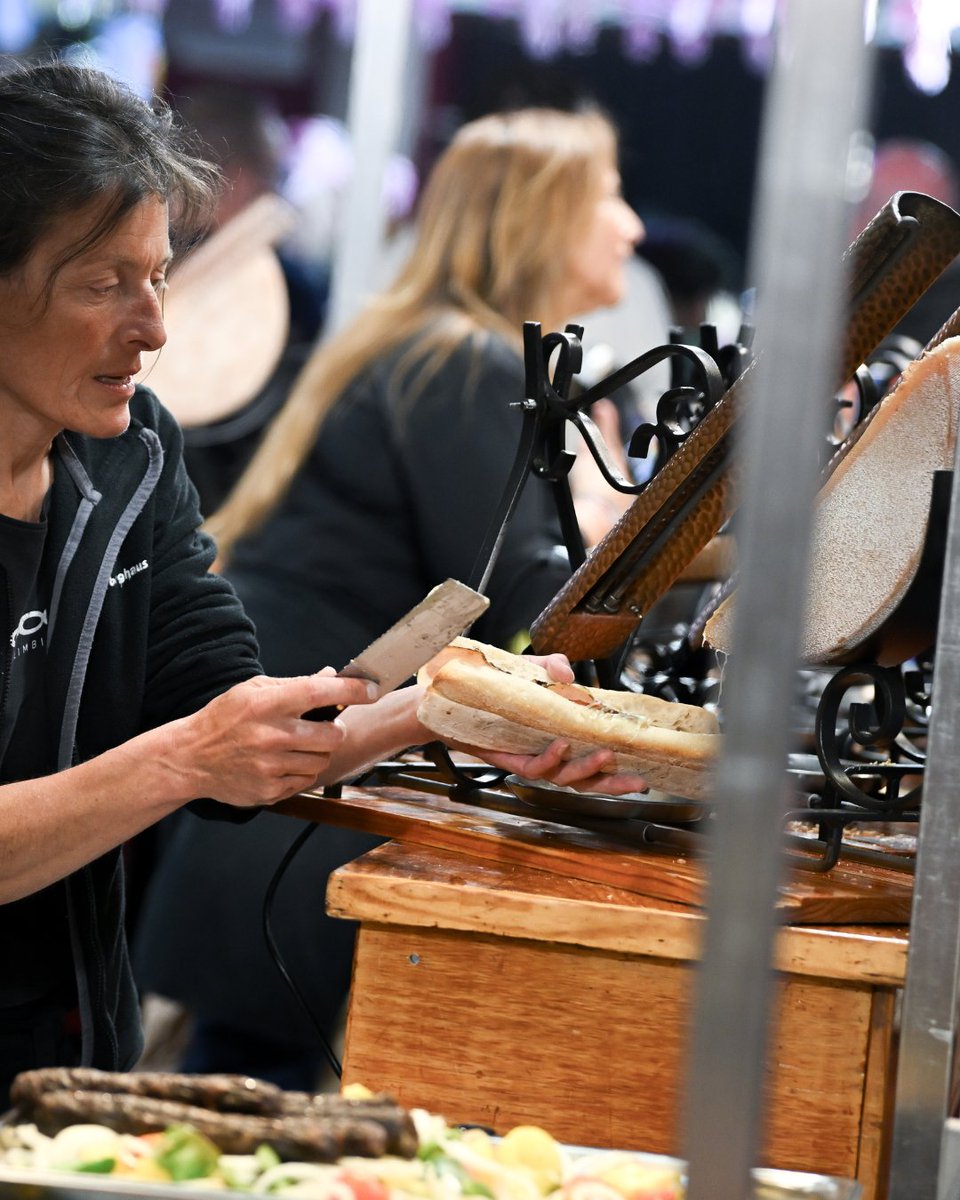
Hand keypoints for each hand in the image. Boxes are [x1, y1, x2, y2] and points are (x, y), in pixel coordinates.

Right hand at [167, 670, 379, 806]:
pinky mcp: (269, 790)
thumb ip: (295, 684)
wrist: (190, 758)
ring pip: (322, 760)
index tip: (371, 689)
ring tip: (296, 745)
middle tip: (324, 726)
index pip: (319, 692)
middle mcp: (271, 735)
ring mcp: (270, 766)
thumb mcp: (253, 690)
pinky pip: (305, 780)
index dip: (352, 690)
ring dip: (318, 752)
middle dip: (335, 729)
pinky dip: (301, 771)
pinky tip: (283, 762)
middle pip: (332, 735)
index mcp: (267, 704)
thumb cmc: (224, 718)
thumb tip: (332, 675)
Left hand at [448, 653, 648, 793]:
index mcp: (560, 735)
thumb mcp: (526, 670)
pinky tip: (560, 746)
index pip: (593, 756)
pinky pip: (535, 767)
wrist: (446, 701)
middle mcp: (548, 752)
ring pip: (564, 778)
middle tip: (638, 781)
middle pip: (586, 779)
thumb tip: (570, 676)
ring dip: (587, 770)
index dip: (618, 765)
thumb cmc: (490, 688)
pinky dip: (551, 759)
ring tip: (606, 756)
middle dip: (613, 784)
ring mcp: (529, 758)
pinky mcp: (509, 759)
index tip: (645, 766)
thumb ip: (551, 667)